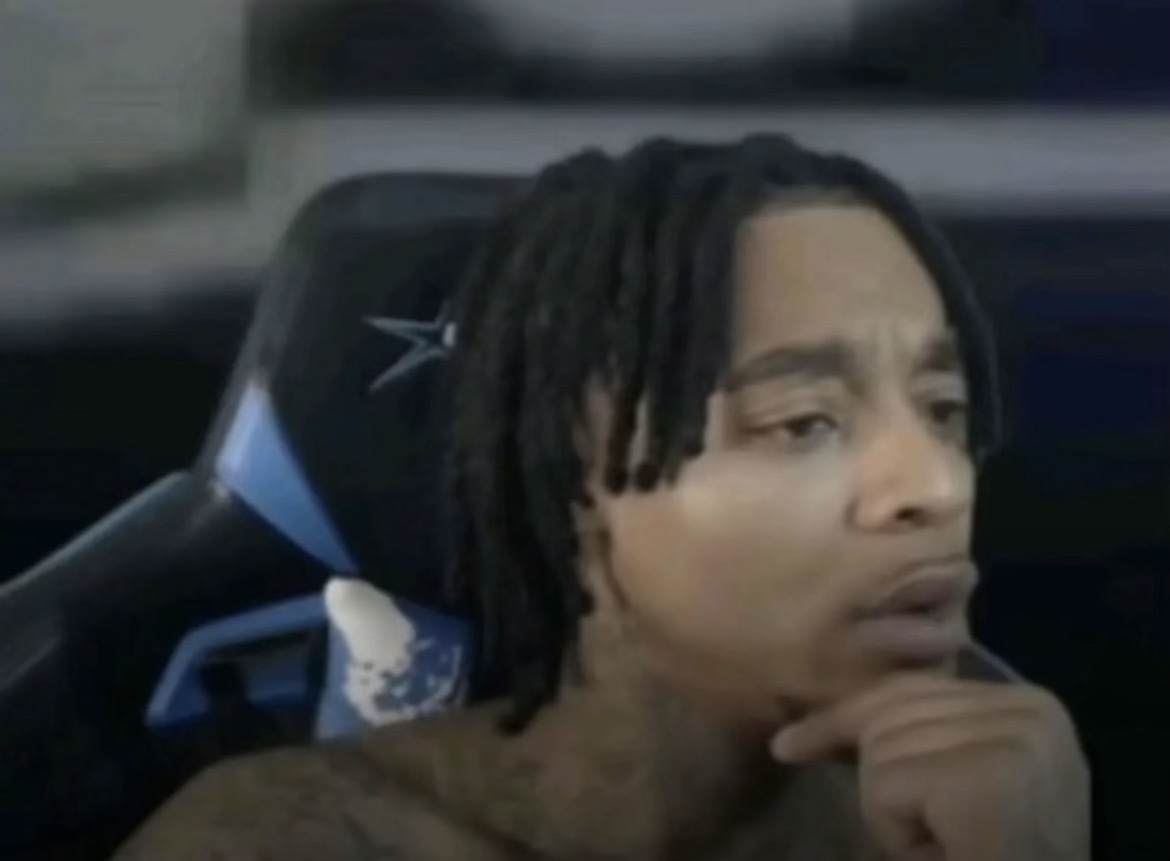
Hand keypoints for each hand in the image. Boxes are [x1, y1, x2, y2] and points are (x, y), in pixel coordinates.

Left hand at [770, 675, 1089, 860]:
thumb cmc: (992, 857)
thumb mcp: (955, 789)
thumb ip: (916, 740)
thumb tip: (820, 719)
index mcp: (1030, 706)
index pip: (915, 686)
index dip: (848, 717)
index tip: (789, 743)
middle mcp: (1030, 711)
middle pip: (893, 710)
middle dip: (870, 767)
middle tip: (894, 817)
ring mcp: (1014, 740)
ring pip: (882, 748)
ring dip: (893, 812)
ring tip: (946, 843)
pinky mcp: (987, 779)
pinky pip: (884, 785)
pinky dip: (894, 830)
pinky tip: (942, 851)